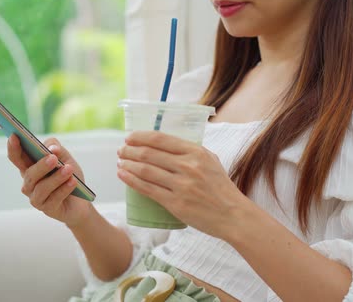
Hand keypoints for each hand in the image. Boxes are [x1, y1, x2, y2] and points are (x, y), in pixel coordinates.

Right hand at [7, 134, 91, 227]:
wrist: (80, 201)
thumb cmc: (69, 177)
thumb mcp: (66, 159)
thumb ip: (57, 149)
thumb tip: (52, 148)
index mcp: (30, 168)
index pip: (17, 157)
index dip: (13, 148)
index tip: (14, 136)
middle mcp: (29, 183)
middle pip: (30, 173)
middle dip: (41, 165)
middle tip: (53, 157)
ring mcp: (35, 197)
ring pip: (42, 187)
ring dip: (56, 178)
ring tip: (68, 170)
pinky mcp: (46, 209)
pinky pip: (54, 198)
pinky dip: (64, 189)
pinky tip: (73, 182)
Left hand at [116, 131, 254, 238]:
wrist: (233, 215)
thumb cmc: (221, 189)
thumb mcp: (211, 161)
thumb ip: (192, 152)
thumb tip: (167, 145)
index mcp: (197, 152)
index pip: (161, 139)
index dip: (141, 137)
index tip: (130, 138)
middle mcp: (188, 166)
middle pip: (150, 154)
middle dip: (130, 150)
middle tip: (121, 150)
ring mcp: (181, 185)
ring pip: (146, 171)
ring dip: (128, 165)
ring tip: (120, 162)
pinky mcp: (175, 203)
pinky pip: (148, 189)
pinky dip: (132, 181)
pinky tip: (123, 176)